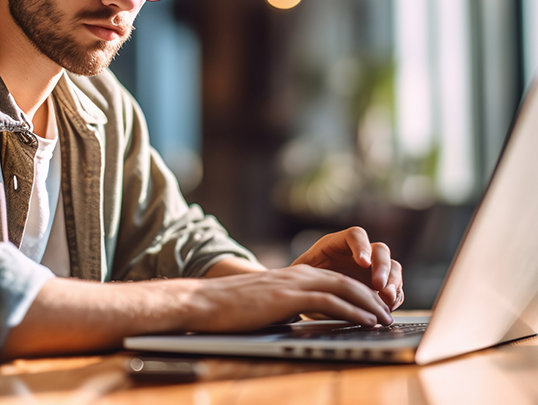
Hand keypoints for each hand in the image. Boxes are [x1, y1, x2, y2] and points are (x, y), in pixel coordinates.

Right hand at [185, 264, 393, 331]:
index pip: (337, 281)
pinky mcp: (291, 297)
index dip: (360, 293)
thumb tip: (302, 320)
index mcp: (295, 276)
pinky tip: (367, 321)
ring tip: (386, 319)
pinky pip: (331, 302)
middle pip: (347, 281)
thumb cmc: (234, 307)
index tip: (376, 308)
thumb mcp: (268, 304)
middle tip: (389, 314)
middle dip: (372, 298)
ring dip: (369, 304)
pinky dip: (354, 311)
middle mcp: (300, 274)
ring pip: (345, 288)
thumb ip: (288, 307)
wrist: (208, 301)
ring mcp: (296, 284)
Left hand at [290, 226, 403, 309]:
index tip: (362, 263)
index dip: (362, 246)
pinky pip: (396, 289)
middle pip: (380, 251)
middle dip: (382, 267)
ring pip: (393, 268)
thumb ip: (309, 272)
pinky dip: (396, 297)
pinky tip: (388, 307)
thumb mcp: (302, 273)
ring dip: (393, 282)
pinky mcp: (380, 289)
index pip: (356, 235)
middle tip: (379, 285)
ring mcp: (373, 271)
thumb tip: (314, 280)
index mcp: (338, 244)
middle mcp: (359, 254)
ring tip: (386, 298)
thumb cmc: (302, 282)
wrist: (307, 298)